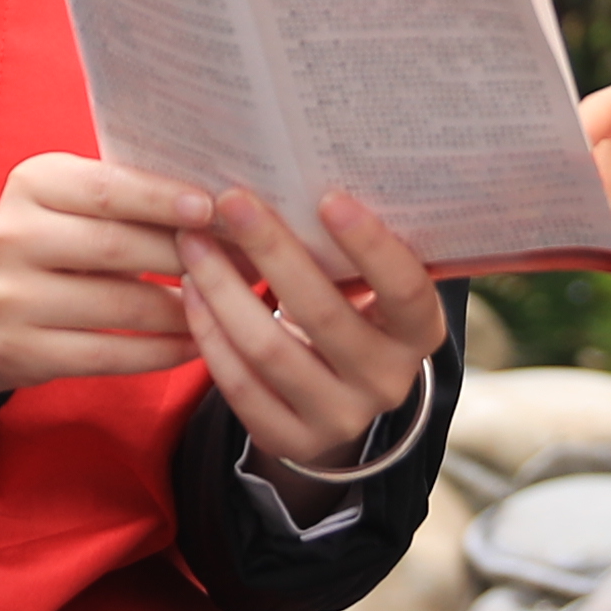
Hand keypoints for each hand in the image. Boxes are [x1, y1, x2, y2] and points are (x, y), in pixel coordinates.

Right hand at [0, 154, 216, 419]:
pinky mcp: (21, 350)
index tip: (213, 208)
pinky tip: (195, 343)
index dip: (162, 199)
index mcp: (31, 183)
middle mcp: (13, 236)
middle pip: (117, 247)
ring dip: (185, 309)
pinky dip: (160, 350)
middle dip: (189, 256)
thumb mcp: (72, 202)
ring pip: (120, 305)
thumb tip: (220, 201)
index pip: (107, 188)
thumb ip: (128, 195)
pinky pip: (109, 354)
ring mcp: (12, 298)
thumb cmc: (54, 243)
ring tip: (229, 305)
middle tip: (244, 262)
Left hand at [178, 188, 448, 467]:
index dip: (370, 245)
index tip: (326, 196)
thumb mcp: (366, 285)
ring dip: (224, 289)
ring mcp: (342, 418)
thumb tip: (295, 168)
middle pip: (323, 314)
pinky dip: (209, 335)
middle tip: (230, 201)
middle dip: (271, 250)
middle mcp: (390, 381)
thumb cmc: (348, 310)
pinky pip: (240, 387)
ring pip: (270, 350)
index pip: (405, 288)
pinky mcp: (292, 441)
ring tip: (192, 243)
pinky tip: (190, 293)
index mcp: (421, 332)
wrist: (336, 395)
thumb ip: (347, 248)